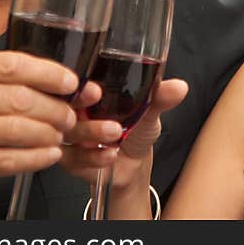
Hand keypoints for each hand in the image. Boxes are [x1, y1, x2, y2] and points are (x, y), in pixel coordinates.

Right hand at [0, 50, 78, 217]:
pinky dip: (34, 158)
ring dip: (48, 133)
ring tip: (59, 134)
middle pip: (20, 98)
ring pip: (18, 129)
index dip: (49, 73)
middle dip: (55, 107)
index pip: (12, 65)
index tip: (71, 81)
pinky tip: (46, 155)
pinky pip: (6, 160)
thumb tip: (42, 78)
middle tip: (70, 114)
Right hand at [60, 78, 188, 185]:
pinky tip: (110, 155)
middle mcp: (75, 109)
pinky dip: (92, 157)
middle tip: (106, 116)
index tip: (95, 90)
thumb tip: (180, 87)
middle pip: (63, 104)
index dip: (79, 83)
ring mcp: (70, 133)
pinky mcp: (69, 158)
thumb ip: (159, 97)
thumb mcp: (150, 110)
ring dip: (91, 133)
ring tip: (115, 134)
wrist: (134, 164)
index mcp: (90, 90)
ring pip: (67, 131)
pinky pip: (71, 157)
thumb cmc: (137, 130)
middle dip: (81, 108)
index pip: (73, 80)